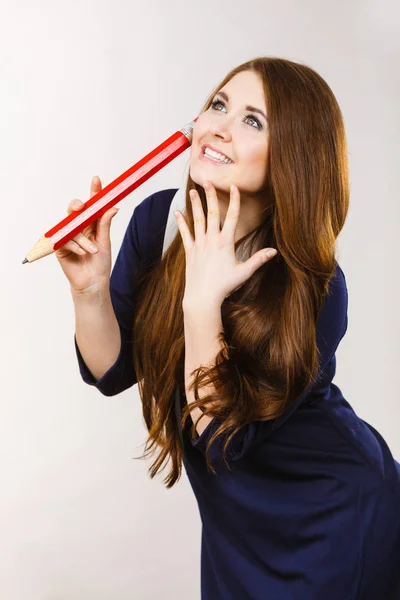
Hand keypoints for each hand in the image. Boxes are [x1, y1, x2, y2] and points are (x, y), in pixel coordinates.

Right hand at [54, 176, 118, 294]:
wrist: (94, 283)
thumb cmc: (100, 264)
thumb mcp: (105, 241)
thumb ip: (105, 224)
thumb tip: (112, 207)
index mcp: (91, 224)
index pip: (92, 205)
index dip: (94, 192)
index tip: (97, 180)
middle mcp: (79, 227)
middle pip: (75, 209)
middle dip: (78, 205)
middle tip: (83, 206)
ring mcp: (68, 236)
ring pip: (72, 227)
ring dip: (83, 239)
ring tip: (92, 251)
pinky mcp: (60, 247)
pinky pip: (65, 240)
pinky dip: (75, 246)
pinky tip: (83, 254)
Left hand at [175, 181, 277, 308]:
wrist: (202, 297)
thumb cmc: (224, 286)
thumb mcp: (244, 272)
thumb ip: (258, 260)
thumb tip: (274, 251)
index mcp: (225, 243)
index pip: (232, 217)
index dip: (234, 201)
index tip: (234, 187)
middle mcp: (211, 240)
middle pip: (212, 213)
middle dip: (211, 196)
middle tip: (208, 181)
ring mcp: (199, 245)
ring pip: (197, 220)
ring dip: (195, 204)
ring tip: (193, 191)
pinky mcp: (190, 251)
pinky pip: (185, 234)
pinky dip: (181, 222)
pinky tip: (177, 212)